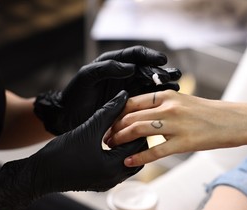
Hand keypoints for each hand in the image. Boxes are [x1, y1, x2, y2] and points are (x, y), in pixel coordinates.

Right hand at [0, 91, 146, 209]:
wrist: (39, 174)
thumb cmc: (61, 152)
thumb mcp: (87, 128)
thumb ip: (108, 112)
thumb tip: (123, 96)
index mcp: (114, 167)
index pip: (139, 144)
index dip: (137, 127)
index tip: (135, 114)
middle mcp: (115, 179)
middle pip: (137, 154)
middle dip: (134, 137)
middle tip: (130, 122)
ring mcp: (108, 183)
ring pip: (128, 161)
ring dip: (126, 146)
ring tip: (119, 130)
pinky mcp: (101, 183)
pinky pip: (118, 168)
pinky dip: (118, 155)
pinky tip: (110, 141)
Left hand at [34, 46, 181, 134]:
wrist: (70, 117)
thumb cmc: (76, 95)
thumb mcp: (88, 78)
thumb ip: (107, 69)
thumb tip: (131, 67)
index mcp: (113, 63)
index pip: (136, 55)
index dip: (150, 56)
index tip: (161, 61)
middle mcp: (123, 74)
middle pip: (146, 70)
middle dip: (160, 73)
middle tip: (171, 77)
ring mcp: (128, 89)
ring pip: (149, 85)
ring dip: (163, 86)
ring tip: (176, 88)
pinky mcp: (129, 104)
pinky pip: (146, 100)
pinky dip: (157, 100)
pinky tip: (168, 103)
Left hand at [105, 90, 246, 166]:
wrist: (236, 120)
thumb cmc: (209, 112)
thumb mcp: (184, 101)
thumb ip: (163, 105)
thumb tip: (142, 113)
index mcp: (167, 96)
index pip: (132, 102)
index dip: (116, 113)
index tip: (107, 122)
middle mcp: (169, 107)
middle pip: (131, 116)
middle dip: (114, 128)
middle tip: (104, 137)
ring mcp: (177, 125)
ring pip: (139, 130)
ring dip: (121, 140)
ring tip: (111, 148)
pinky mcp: (185, 142)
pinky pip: (156, 151)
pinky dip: (139, 158)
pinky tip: (129, 162)